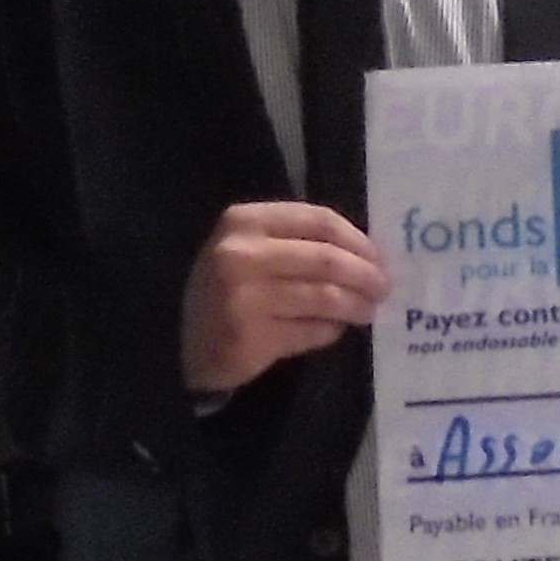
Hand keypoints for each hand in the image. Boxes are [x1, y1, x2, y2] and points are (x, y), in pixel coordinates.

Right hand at [185, 200, 385, 396]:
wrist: (175, 339)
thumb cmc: (222, 287)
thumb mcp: (247, 248)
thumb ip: (295, 242)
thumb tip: (366, 254)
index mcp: (244, 221)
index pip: (319, 221)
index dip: (358, 240)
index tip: (379, 257)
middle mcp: (242, 255)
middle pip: (327, 260)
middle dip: (365, 275)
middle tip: (384, 288)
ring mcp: (245, 299)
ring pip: (324, 298)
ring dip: (356, 305)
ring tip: (369, 311)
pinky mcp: (252, 339)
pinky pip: (311, 332)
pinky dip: (331, 331)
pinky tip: (335, 330)